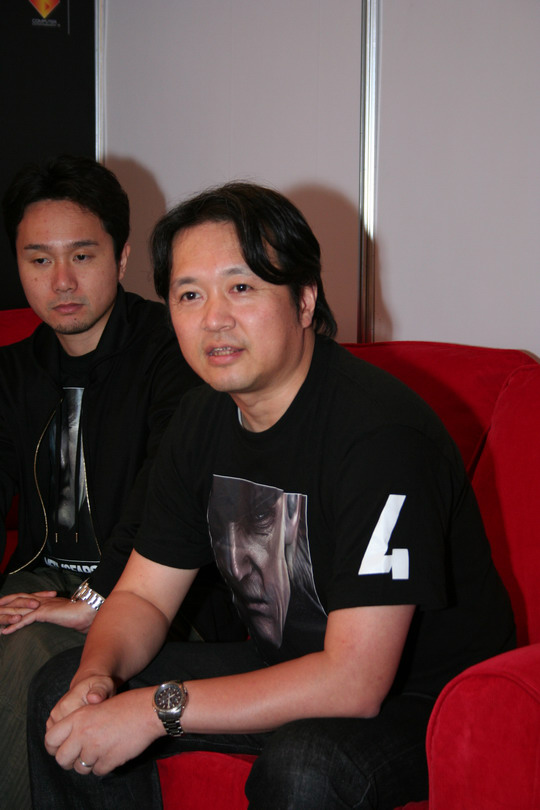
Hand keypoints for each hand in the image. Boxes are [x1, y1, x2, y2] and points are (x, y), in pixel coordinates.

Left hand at [0, 595, 97, 634]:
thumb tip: (70, 624)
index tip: (6, 605)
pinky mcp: (43, 613)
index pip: (27, 597)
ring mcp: (42, 606)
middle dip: (5, 604)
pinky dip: (14, 626)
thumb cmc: (83, 614)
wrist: (88, 610)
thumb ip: (65, 617)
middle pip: (18, 600)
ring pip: (19, 610)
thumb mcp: (70, 615)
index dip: (15, 600)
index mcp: (48, 600)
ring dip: (5, 617)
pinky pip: (25, 620)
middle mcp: (42, 600)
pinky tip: (6, 632)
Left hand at [45, 686, 162, 775]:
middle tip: (80, 756)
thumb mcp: (97, 705)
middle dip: (70, 760)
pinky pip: (98, 771)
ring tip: (100, 751)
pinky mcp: (109, 760)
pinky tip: (112, 753)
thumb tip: (69, 742)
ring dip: (88, 764)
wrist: (148, 710)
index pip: (50, 739)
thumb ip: (80, 723)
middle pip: (62, 759)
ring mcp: (96, 748)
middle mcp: (83, 733)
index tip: (61, 749)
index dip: (54, 747)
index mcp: (78, 717)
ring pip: (80, 768)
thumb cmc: (126, 705)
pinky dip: (103, 766)